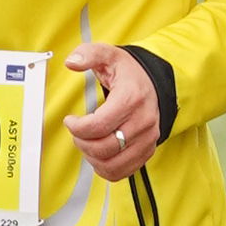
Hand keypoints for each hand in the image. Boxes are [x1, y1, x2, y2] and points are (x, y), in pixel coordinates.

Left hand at [67, 40, 166, 177]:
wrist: (155, 84)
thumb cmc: (129, 73)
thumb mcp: (109, 55)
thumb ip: (89, 53)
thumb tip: (72, 62)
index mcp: (132, 98)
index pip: (99, 125)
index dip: (77, 127)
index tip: (71, 120)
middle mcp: (144, 121)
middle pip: (104, 148)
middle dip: (82, 143)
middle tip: (78, 132)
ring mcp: (148, 139)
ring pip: (112, 164)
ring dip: (92, 158)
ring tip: (87, 143)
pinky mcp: (148, 151)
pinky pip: (123, 172)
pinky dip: (105, 169)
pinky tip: (99, 155)